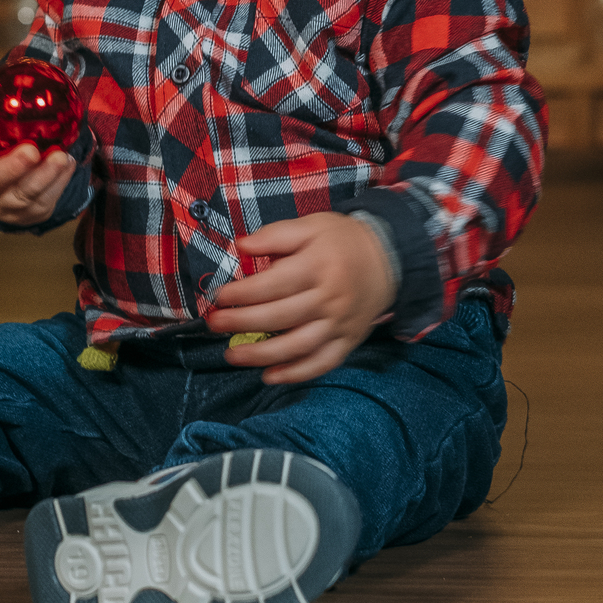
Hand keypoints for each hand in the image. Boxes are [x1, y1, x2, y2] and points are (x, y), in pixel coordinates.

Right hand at [0, 78, 75, 228]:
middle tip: (31, 150)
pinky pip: (45, 199)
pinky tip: (68, 163)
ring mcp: (6, 203)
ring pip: (23, 194)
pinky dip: (59, 182)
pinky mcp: (30, 212)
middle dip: (11, 167)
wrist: (10, 186)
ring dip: (43, 175)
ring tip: (60, 157)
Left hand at [206, 213, 396, 383]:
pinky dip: (296, 374)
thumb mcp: (311, 226)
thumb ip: (275, 235)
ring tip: (232, 356)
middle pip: (281, 317)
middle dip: (242, 323)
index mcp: (318, 266)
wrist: (388, 259)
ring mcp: (339, 323)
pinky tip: (270, 376)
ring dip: (262, 355)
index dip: (243, 293)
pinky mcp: (347, 341)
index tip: (219, 297)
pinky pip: (321, 363)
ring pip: (298, 346)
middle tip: (215, 324)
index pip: (274, 284)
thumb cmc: (342, 240)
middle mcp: (330, 298)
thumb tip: (240, 246)